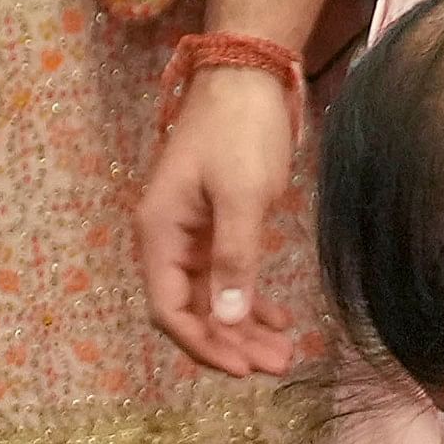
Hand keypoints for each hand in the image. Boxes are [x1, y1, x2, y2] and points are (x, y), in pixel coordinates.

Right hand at [136, 65, 300, 375]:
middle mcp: (167, 239)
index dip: (202, 345)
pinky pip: (226, 276)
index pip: (168, 309)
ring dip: (243, 328)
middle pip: (191, 310)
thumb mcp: (241, 196)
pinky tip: (277, 318)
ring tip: (283, 353)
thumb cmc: (239, 129)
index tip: (242, 369)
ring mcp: (190, 234)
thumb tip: (229, 321)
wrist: (247, 73)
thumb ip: (235, 258)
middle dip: (230, 343)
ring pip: (212, 298)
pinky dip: (249, 300)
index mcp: (159, 233)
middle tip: (277, 366)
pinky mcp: (214, 225)